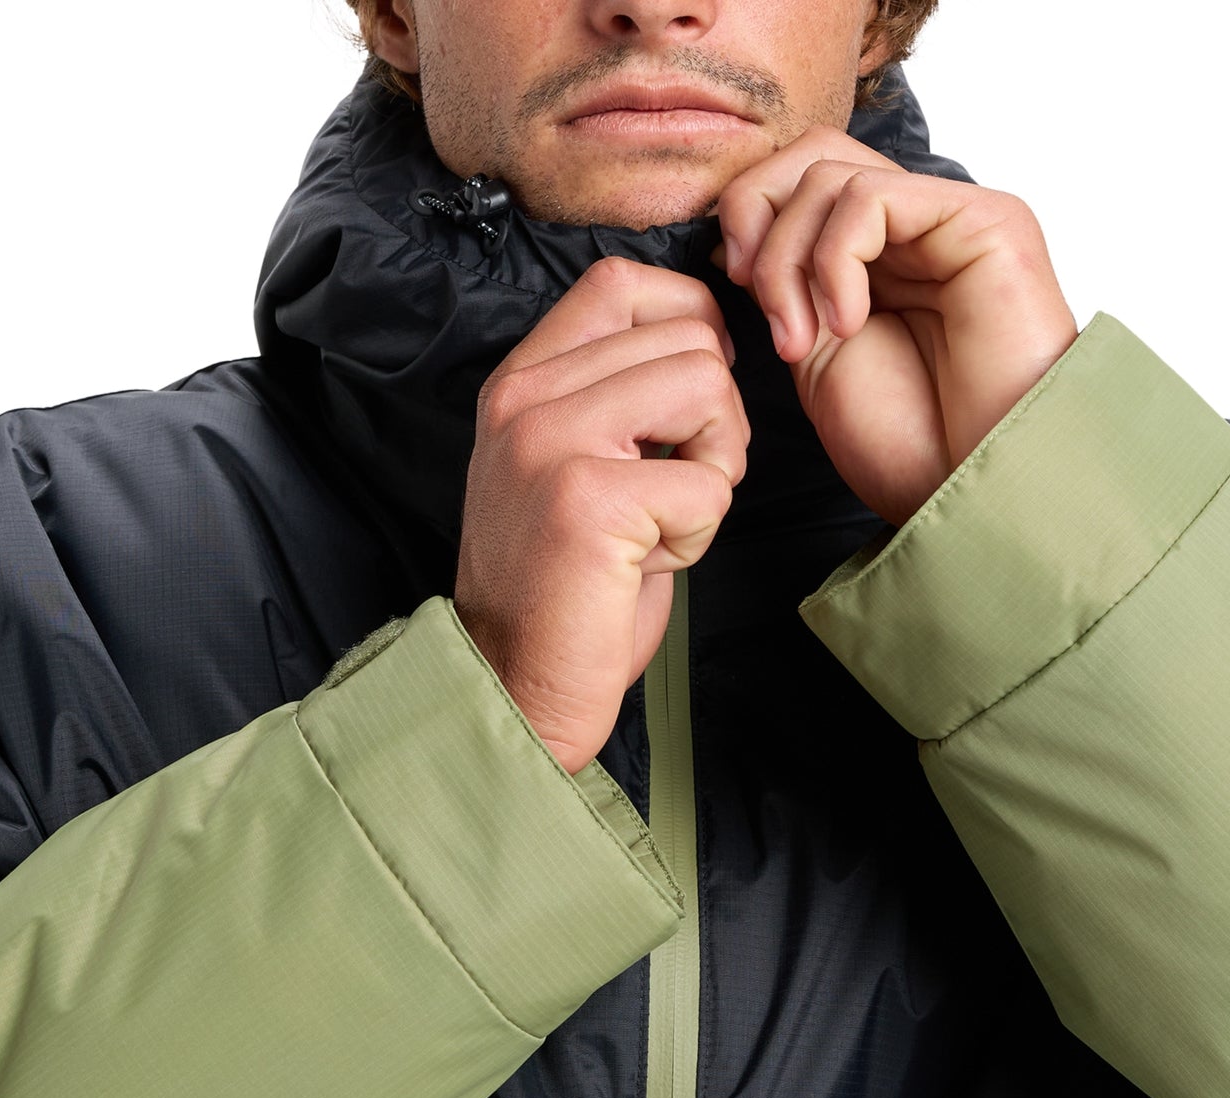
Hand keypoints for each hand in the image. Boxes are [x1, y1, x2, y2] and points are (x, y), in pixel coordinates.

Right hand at [456, 258, 748, 774]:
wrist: (514, 683)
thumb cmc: (564, 587)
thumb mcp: (573, 464)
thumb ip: (616, 395)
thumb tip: (708, 339)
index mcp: (521, 383)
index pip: (622, 283)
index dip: (689, 322)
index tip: (693, 399)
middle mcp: (526, 400)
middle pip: (688, 340)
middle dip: (715, 421)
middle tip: (675, 490)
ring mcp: (551, 444)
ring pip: (707, 390)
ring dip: (713, 467)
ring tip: (661, 522)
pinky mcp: (588, 499)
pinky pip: (707, 483)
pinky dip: (699, 533)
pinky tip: (647, 563)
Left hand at [714, 128, 1077, 526]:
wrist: (974, 490)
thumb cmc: (909, 446)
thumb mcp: (817, 359)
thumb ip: (786, 288)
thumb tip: (737, 234)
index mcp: (876, 258)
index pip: (798, 180)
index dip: (749, 220)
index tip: (737, 291)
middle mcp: (915, 228)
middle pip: (808, 155)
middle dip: (756, 221)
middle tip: (761, 305)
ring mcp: (948, 219)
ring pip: (827, 173)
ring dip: (788, 260)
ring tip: (802, 339)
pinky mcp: (984, 219)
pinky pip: (871, 195)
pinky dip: (834, 259)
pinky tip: (849, 323)